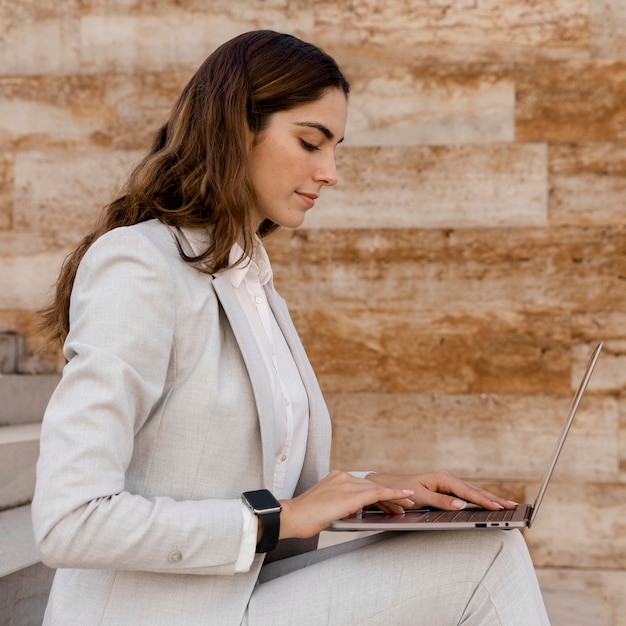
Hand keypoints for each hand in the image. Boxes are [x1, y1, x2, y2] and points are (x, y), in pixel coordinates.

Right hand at [278, 470, 414, 539]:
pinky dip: (393, 495)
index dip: (378, 493)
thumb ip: (340, 503)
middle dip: (389, 496)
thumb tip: (354, 511)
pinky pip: (377, 493)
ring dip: (394, 497)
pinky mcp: (351, 495)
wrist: (293, 517)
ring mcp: (346, 484)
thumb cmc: (305, 517)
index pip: (363, 484)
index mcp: (336, 477)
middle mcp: (342, 477)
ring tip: (407, 504)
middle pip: (372, 486)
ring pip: (377, 489)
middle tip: (403, 504)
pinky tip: (404, 497)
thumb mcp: (325, 505)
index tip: (389, 500)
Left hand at [366, 470, 518, 512]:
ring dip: (491, 498)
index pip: (468, 492)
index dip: (484, 501)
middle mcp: (448, 478)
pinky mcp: (449, 488)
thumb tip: (460, 504)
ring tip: (509, 505)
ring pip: (474, 491)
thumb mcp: (420, 497)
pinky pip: (468, 494)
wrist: (392, 485)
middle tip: (513, 507)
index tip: (498, 507)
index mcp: (443, 478)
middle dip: (494, 499)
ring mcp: (449, 483)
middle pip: (475, 490)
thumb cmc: (404, 491)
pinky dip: (481, 498)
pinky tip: (491, 503)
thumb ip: (440, 501)